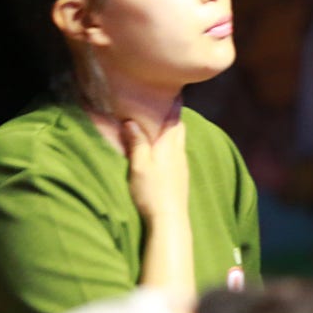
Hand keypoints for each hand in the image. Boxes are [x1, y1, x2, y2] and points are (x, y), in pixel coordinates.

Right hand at [120, 105, 189, 224]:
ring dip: (169, 133)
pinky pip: (176, 155)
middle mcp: (179, 153)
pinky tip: (161, 153)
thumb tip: (131, 121)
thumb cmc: (152, 191)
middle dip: (171, 117)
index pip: (174, 119)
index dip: (172, 105)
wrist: (170, 220)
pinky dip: (169, 147)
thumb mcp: (139, 165)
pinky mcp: (181, 178)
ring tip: (156, 127)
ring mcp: (182, 166)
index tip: (170, 92)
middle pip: (178, 129)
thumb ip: (137, 143)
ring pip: (178, 143)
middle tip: (158, 108)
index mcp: (170, 146)